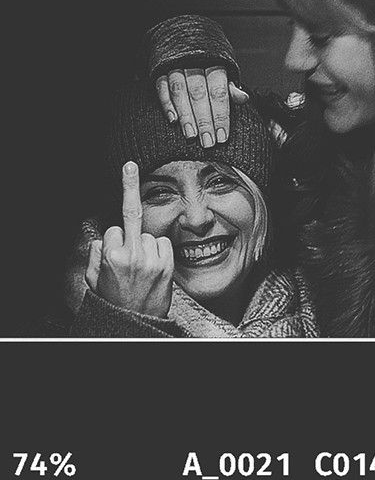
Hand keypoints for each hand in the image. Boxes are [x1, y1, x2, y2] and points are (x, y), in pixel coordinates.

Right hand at [85, 162, 173, 317]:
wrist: (136, 323)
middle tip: (129, 165)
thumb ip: (97, 253)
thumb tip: (106, 235)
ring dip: (145, 245)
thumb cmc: (113, 300)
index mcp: (111, 256)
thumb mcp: (93, 278)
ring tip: (142, 269)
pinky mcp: (168, 262)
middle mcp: (133, 254)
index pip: (114, 228)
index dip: (114, 239)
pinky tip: (154, 268)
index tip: (117, 235)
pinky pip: (163, 243)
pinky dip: (159, 251)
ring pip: (149, 234)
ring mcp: (153, 258)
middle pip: (132, 215)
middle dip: (128, 186)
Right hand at [155, 65, 247, 147]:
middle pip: (199, 94)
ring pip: (180, 91)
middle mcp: (195, 64)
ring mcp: (176, 66)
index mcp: (215, 65)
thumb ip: (230, 89)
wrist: (188, 45)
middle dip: (204, 120)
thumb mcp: (224, 75)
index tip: (222, 136)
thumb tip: (244, 98)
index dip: (221, 115)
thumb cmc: (209, 67)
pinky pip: (162, 87)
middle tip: (208, 142)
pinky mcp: (161, 70)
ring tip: (191, 135)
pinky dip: (167, 104)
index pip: (219, 93)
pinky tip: (173, 120)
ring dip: (185, 115)